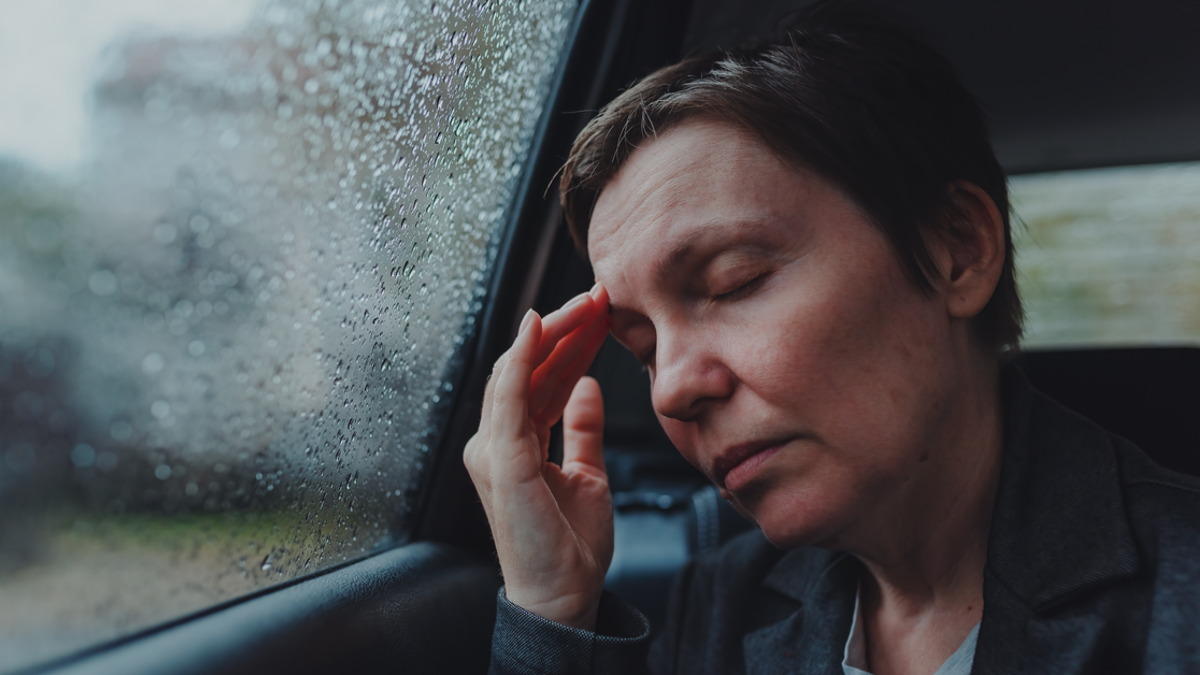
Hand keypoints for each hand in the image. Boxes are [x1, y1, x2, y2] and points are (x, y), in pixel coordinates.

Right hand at [464, 283, 611, 629]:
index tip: (603, 313)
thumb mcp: (588, 473)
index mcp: (516, 443)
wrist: (564, 594)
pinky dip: (520, 359)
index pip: (542, 378)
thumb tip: (591, 386)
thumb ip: (582, 429)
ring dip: (552, 332)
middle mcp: (497, 440)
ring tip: (586, 302)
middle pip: (528, 368)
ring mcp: (493, 448)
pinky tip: (538, 328)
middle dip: (564, 328)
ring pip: (519, 371)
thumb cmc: (569, 543)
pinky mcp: (500, 459)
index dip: (571, 343)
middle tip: (599, 295)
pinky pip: (507, 397)